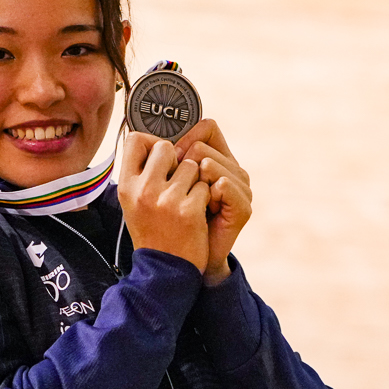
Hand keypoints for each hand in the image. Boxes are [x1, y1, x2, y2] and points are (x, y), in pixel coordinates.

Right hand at [116, 130, 208, 271]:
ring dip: (194, 180)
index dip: (151, 143)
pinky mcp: (189, 211)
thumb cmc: (152, 232)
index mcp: (126, 187)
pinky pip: (205, 186)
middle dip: (177, 161)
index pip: (135, 140)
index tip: (160, 158)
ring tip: (187, 201)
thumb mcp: (134, 203)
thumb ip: (140, 174)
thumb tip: (151, 141)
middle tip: (177, 181)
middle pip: (165, 147)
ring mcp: (166, 200)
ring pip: (191, 165)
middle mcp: (143, 190)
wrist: (165, 270)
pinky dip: (206, 197)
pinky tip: (198, 213)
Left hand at [173, 119, 251, 284]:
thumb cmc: (172, 222)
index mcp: (216, 159)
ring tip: (188, 204)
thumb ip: (163, 161)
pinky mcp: (243, 207)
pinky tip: (201, 210)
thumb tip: (146, 136)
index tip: (171, 160)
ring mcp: (240, 187)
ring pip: (209, 164)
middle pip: (201, 146)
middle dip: (182, 166)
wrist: (185, 261)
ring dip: (192, 184)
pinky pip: (221, 185)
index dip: (184, 139)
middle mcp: (231, 169)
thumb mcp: (163, 187)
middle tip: (176, 191)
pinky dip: (206, 196)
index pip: (207, 127)